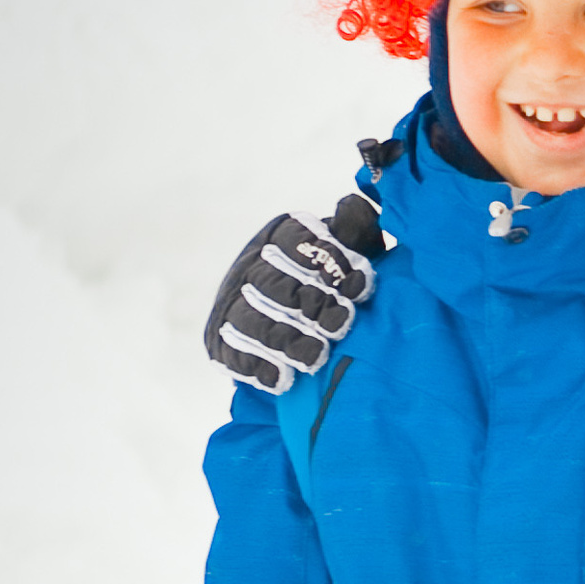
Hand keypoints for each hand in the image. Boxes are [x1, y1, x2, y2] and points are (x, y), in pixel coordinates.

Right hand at [205, 199, 381, 394]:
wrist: (291, 327)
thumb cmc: (333, 282)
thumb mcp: (350, 251)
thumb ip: (356, 231)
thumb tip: (353, 204)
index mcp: (281, 236)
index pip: (299, 242)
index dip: (332, 262)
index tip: (364, 284)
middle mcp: (250, 266)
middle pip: (276, 285)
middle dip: (313, 306)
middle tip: (343, 323)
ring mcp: (231, 303)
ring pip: (255, 322)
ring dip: (288, 340)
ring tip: (318, 355)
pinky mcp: (220, 341)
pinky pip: (234, 353)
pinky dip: (258, 367)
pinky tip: (283, 379)